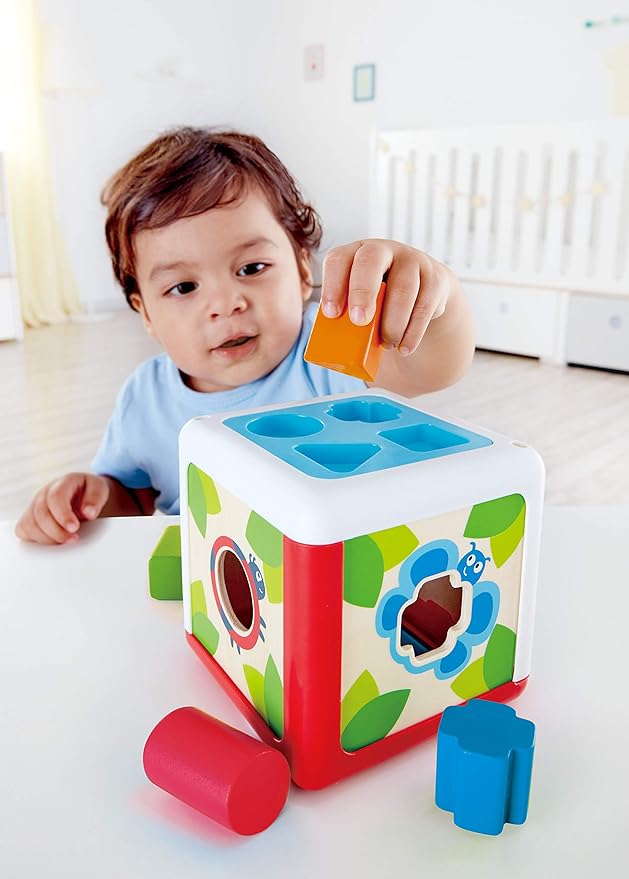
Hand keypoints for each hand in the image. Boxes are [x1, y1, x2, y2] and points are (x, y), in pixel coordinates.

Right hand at [15, 473, 109, 544]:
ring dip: (47, 538)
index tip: (74, 528)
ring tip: (65, 541)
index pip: (55, 496)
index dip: (62, 514)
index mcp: (63, 482)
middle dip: (56, 530)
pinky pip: (23, 530)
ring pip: (29, 523)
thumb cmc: (90, 493)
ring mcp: (34, 505)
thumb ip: (95, 499)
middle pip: (40, 513)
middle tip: (73, 539)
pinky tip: (52, 542)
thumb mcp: (99, 490)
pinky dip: (36, 539)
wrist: (84, 496)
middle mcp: (44, 493)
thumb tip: (89, 513)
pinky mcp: (29, 517)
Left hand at [320, 239, 451, 355]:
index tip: (331, 314)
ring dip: (392, 323)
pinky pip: (424, 306)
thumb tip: (332, 346)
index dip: (332, 285)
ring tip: (386, 345)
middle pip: (371, 260)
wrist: (423, 298)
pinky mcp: (435, 279)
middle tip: (359, 322)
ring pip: (403, 288)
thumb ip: (347, 316)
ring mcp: (412, 261)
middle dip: (362, 292)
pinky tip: (404, 347)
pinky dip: (413, 332)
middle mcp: (384, 250)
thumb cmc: (381, 304)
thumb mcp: (361, 304)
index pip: (339, 260)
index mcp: (355, 254)